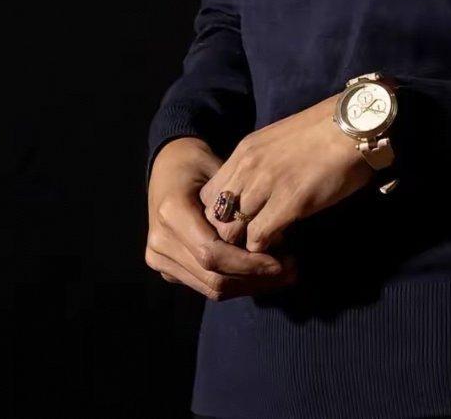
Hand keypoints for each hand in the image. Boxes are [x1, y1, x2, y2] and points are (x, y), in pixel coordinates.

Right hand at [145, 136, 299, 298]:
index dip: (247, 263)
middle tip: (290, 272)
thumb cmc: (197, 162)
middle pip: (212, 276)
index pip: (211, 253)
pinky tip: (261, 275)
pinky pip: (205, 285)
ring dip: (249, 285)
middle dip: (254, 279)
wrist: (167, 167)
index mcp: (171, 213)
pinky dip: (236, 283)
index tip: (280, 262)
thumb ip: (240, 205)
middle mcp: (160, 241)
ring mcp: (160, 258)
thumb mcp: (220, 172)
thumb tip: (278, 236)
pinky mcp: (167, 268)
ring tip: (282, 275)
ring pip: (211, 288)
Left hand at [199, 93, 378, 253]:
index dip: (221, 217)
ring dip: (247, 248)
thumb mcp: (278, 142)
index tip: (241, 226)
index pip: (208, 196)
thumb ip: (260, 166)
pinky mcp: (289, 201)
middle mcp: (248, 167)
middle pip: (215, 217)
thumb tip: (254, 196)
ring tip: (267, 251)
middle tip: (250, 247)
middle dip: (229, 238)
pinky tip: (283, 249)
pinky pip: (259, 239)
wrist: (354, 126)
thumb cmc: (323, 133)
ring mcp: (267, 184)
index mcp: (244, 152)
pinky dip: (267, 252)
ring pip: (232, 232)